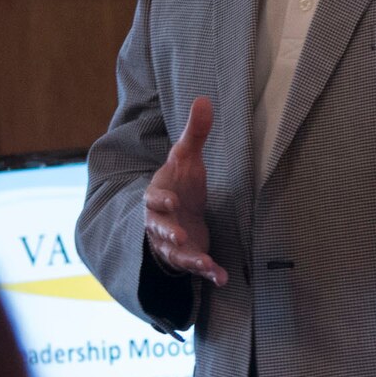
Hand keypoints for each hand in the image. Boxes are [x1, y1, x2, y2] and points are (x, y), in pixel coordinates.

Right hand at [143, 95, 227, 286]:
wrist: (178, 212)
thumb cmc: (180, 183)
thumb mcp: (187, 158)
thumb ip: (194, 133)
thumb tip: (204, 98)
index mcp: (158, 196)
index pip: (153, 199)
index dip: (160, 201)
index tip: (171, 201)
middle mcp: (160, 222)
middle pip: (159, 230)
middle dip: (168, 233)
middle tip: (179, 236)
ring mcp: (172, 243)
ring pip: (175, 254)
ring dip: (188, 259)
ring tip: (203, 264)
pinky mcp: (187, 257)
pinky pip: (194, 267)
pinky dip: (207, 273)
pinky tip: (222, 278)